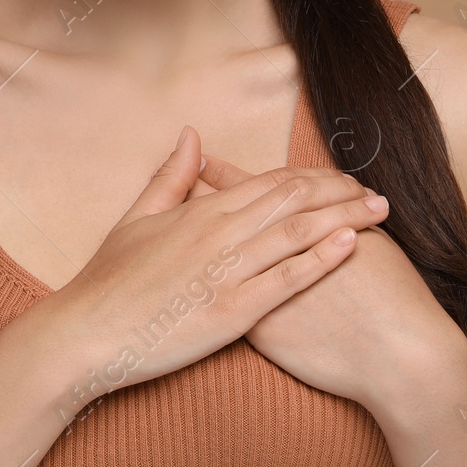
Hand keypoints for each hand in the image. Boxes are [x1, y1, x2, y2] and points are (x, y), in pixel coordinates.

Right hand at [44, 126, 386, 389]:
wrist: (86, 332)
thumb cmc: (108, 279)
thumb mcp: (137, 217)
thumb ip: (172, 176)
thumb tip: (192, 135)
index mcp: (203, 210)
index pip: (271, 182)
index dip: (313, 178)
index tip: (344, 180)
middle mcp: (220, 233)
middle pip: (294, 200)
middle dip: (341, 194)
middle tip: (377, 194)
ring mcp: (227, 271)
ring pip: (297, 233)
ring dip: (344, 218)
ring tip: (380, 213)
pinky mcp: (231, 311)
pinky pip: (285, 280)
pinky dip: (320, 260)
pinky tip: (350, 247)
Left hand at [190, 152, 465, 408]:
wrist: (399, 353)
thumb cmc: (395, 296)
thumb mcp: (369, 240)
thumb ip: (340, 217)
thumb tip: (331, 199)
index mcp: (299, 226)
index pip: (255, 191)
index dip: (228, 173)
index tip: (205, 160)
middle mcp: (270, 250)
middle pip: (225, 218)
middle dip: (203, 201)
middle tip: (179, 184)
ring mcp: (258, 287)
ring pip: (214, 258)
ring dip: (196, 242)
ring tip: (177, 225)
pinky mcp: (257, 327)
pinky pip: (220, 302)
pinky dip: (207, 287)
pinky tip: (194, 281)